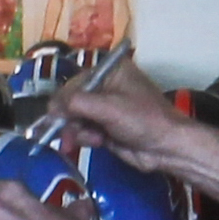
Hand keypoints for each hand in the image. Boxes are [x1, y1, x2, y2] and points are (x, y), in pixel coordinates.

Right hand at [47, 59, 189, 172]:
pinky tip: (98, 143)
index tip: (55, 116)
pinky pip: (83, 131)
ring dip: (77, 131)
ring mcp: (105, 109)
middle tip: (67, 135)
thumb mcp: (109, 107)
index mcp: (110, 72)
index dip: (63, 100)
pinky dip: (85, 138)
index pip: (75, 82)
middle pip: (72, 101)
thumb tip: (51, 106)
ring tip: (91, 140)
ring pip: (75, 118)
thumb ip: (77, 103)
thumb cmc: (143, 119)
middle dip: (68, 119)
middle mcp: (105, 87)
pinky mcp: (105, 128)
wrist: (167, 147)